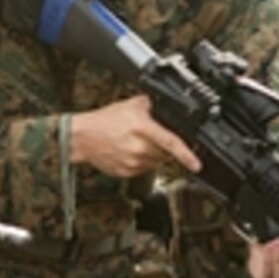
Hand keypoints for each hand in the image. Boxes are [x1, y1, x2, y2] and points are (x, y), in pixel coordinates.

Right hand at [70, 94, 200, 176]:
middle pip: (165, 153)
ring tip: (135, 143)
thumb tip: (167, 106)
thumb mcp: (129, 105)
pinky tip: (128, 151)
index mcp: (142, 129)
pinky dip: (140, 161)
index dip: (187, 155)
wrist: (81, 138)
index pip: (171, 143)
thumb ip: (151, 105)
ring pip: (155, 162)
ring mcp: (132, 163)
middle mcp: (139, 148)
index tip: (197, 164)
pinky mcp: (126, 173)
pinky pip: (143, 169)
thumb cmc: (102, 121)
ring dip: (152, 154)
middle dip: (162, 146)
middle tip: (148, 136)